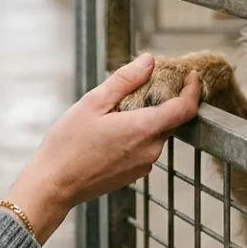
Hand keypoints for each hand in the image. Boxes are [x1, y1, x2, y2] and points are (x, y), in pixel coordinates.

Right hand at [1, 53, 200, 243]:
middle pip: (170, 120)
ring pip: (156, 134)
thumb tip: (149, 61)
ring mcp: (144, 165)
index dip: (192, 90)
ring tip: (118, 110)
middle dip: (163, 101)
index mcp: (144, 129)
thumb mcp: (93, 103)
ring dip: (147, 119)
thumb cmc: (68, 144)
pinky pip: (145, 148)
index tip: (192, 76)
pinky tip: (112, 131)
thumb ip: (125, 80)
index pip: (185, 108)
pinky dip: (138, 135)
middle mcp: (151, 150)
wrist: (54, 186)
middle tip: (143, 86)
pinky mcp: (135, 175)